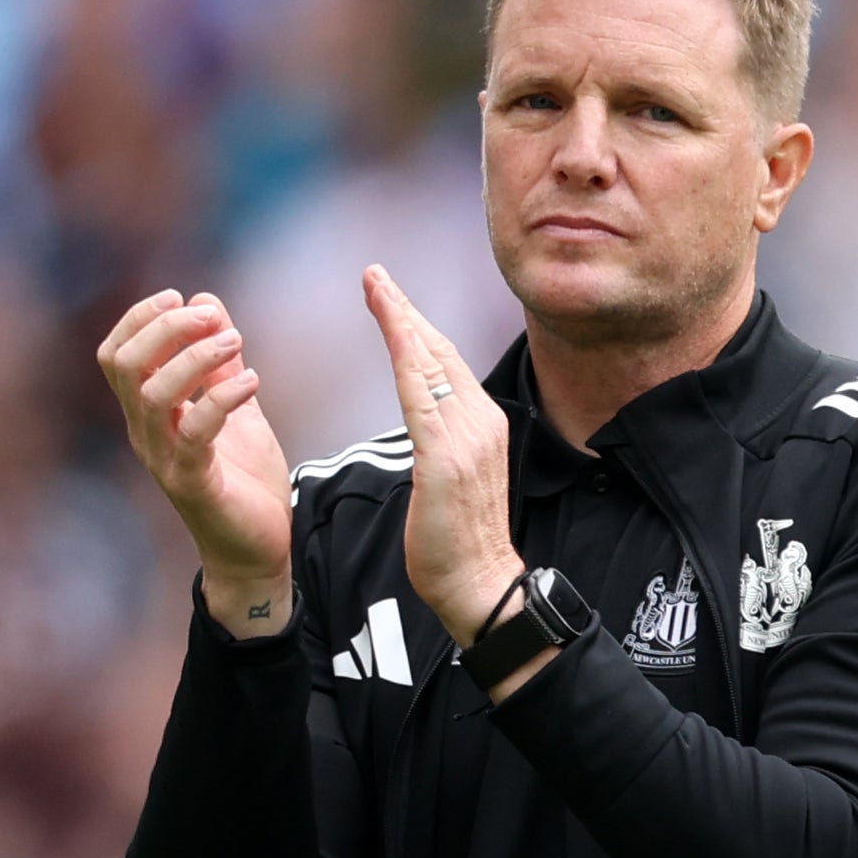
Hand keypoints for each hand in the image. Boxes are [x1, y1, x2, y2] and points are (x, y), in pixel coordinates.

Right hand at [99, 290, 292, 635]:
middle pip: (124, 366)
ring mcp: (165, 459)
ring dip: (195, 358)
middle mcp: (146, 434)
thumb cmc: (243, 479)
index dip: (140, 319)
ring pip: (152, 395)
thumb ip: (220, 362)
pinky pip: (194, 433)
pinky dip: (221, 399)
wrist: (257, 549)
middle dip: (164, 329)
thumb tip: (208, 302)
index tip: (181, 297)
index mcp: (150, 414)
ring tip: (235, 341)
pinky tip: (252, 380)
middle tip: (211, 317)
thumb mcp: (236, 407)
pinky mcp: (193, 483)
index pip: (116, 354)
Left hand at [364, 264, 521, 645]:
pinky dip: (405, 360)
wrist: (480, 583)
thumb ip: (443, 442)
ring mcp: (467, 437)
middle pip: (439, 351)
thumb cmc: (458, 541)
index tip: (391, 296)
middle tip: (375, 274)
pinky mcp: (446, 458)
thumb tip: (428, 421)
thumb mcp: (452, 478)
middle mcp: (481, 421)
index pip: (446, 363)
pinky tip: (391, 337)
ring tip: (376, 289)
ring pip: (430, 365)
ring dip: (401, 322)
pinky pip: (422, 398)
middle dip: (406, 310)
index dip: (417, 326)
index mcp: (482, 424)